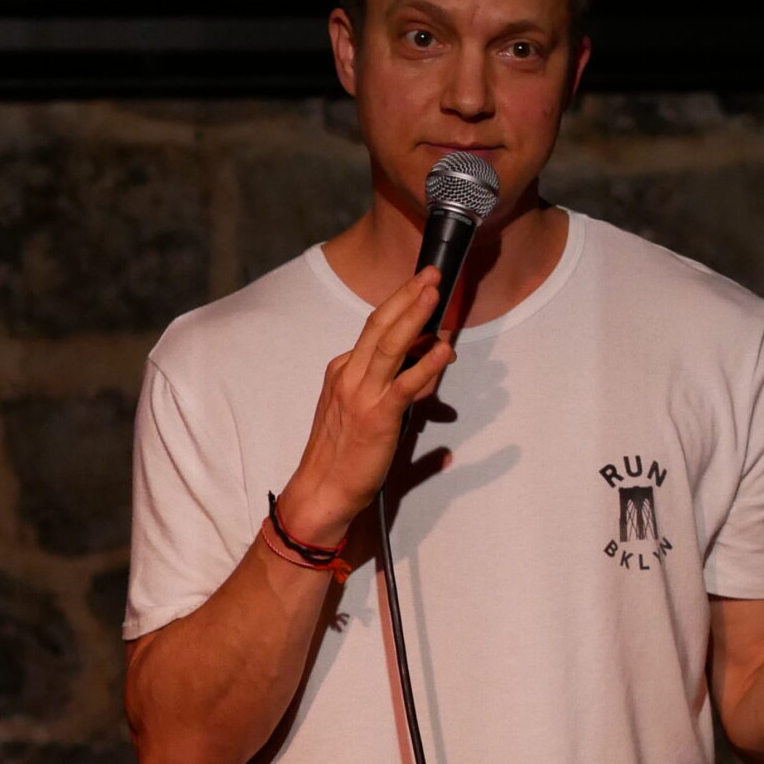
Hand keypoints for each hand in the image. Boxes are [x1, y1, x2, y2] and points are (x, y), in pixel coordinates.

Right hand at [276, 268, 451, 545]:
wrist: (321, 490)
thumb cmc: (340, 457)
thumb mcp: (361, 414)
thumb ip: (395, 394)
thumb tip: (428, 384)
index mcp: (343, 371)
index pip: (374, 332)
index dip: (400, 309)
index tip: (420, 291)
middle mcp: (349, 375)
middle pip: (379, 325)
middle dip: (406, 295)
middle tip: (430, 272)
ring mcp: (362, 393)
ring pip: (390, 344)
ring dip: (414, 314)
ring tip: (434, 291)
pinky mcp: (378, 416)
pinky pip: (406, 384)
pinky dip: (426, 364)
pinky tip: (442, 349)